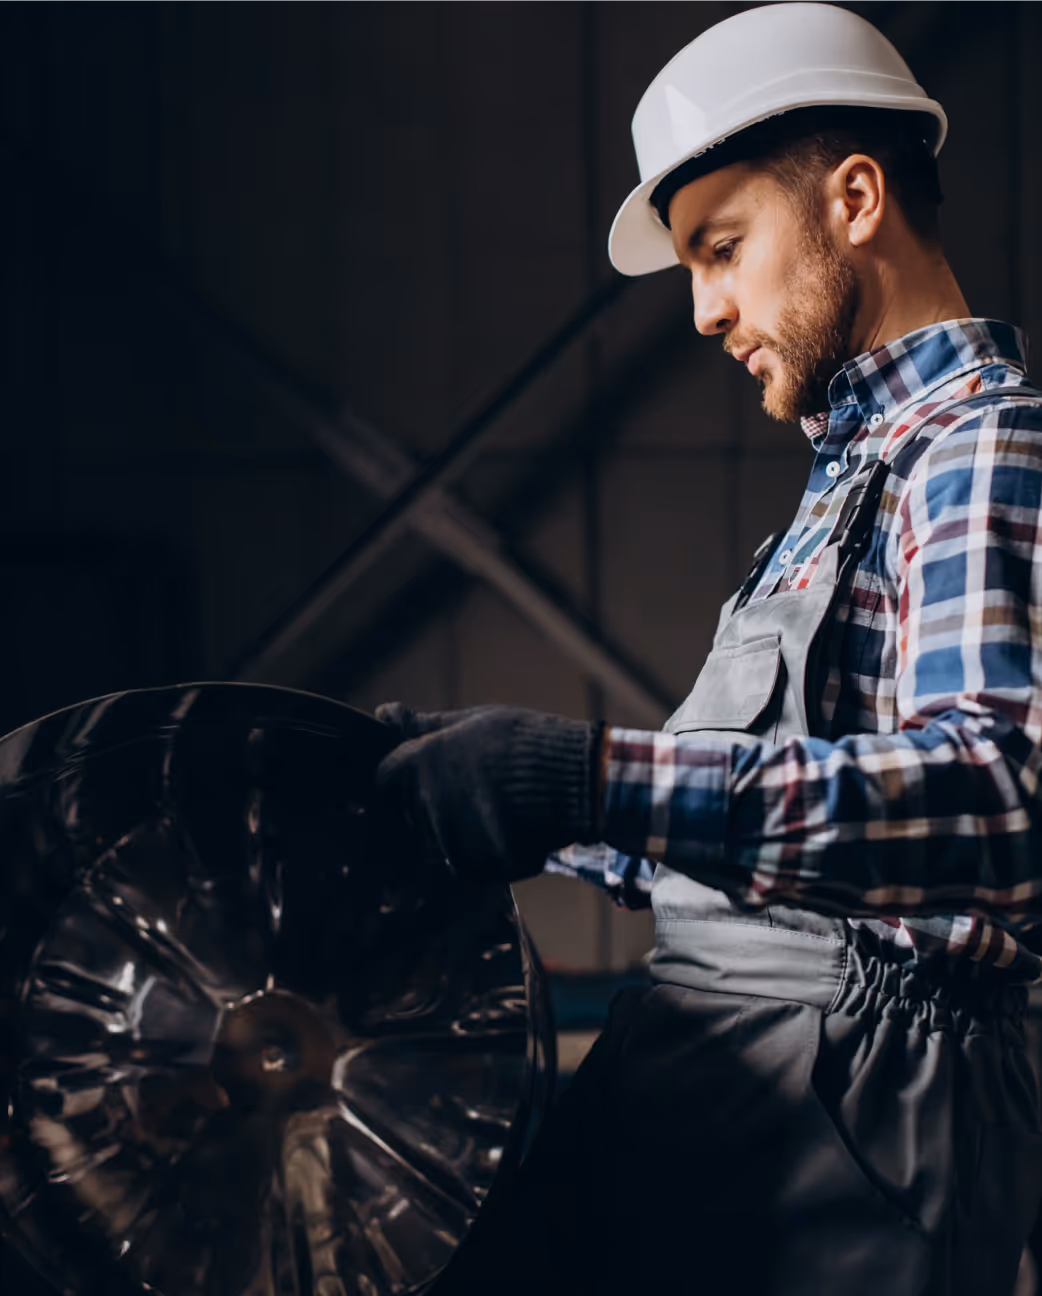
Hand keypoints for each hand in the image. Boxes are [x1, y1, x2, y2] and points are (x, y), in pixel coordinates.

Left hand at [374, 704, 602, 882]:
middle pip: (414, 813)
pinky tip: (515, 828)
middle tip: (478, 789)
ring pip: (443, 841)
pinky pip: (472, 864)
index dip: (404, 777)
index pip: (385, 780)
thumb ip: (424, 725)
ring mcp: (454, 838)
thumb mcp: (474, 723)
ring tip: (503, 807)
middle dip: (437, 805)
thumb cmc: (525, 743)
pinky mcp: (481, 866)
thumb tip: (382, 711)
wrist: (582, 781)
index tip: (430, 774)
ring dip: (466, 830)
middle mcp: (431, 803)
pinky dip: (489, 851)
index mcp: (423, 763)